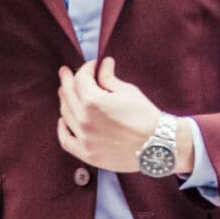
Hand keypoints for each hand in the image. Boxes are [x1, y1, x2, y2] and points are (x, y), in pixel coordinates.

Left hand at [57, 57, 165, 174]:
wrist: (157, 144)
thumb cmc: (145, 116)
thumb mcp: (127, 91)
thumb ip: (108, 77)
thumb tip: (103, 64)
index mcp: (93, 101)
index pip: (81, 79)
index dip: (86, 68)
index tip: (93, 65)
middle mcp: (84, 120)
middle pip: (68, 95)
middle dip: (68, 80)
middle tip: (66, 72)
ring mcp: (84, 138)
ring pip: (65, 114)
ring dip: (64, 100)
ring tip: (65, 93)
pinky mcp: (87, 154)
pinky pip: (66, 140)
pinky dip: (62, 129)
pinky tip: (63, 120)